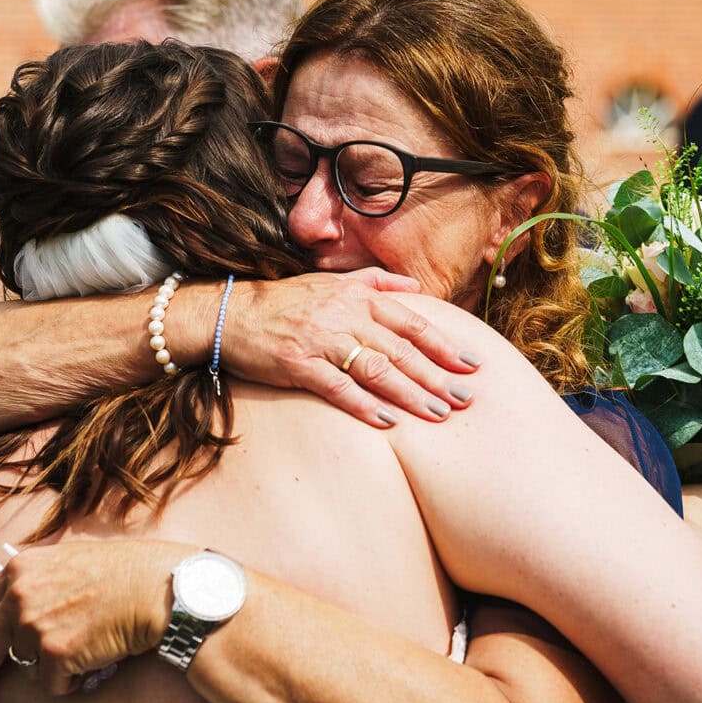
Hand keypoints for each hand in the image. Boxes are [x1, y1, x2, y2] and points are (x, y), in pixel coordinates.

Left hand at [0, 540, 192, 702]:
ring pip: (28, 666)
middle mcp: (19, 596)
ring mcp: (34, 626)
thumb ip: (35, 581)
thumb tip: (15, 609)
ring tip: (87, 642)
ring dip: (53, 664)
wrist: (156, 587)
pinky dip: (73, 679)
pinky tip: (96, 656)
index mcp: (20, 569)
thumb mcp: (67, 560)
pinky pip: (53, 684)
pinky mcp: (54, 654)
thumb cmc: (124, 571)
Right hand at [224, 269, 479, 427]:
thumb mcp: (331, 281)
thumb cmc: (285, 301)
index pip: (410, 321)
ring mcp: (321, 340)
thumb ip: (375, 281)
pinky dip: (365, 405)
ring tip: (437, 414)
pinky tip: (389, 421)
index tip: (471, 364)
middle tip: (465, 399)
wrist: (230, 313)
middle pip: (400, 349)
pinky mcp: (299, 365)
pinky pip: (338, 388)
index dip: (443, 344)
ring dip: (410, 393)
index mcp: (356, 296)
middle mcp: (343, 316)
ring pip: (376, 369)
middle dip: (436, 376)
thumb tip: (415, 286)